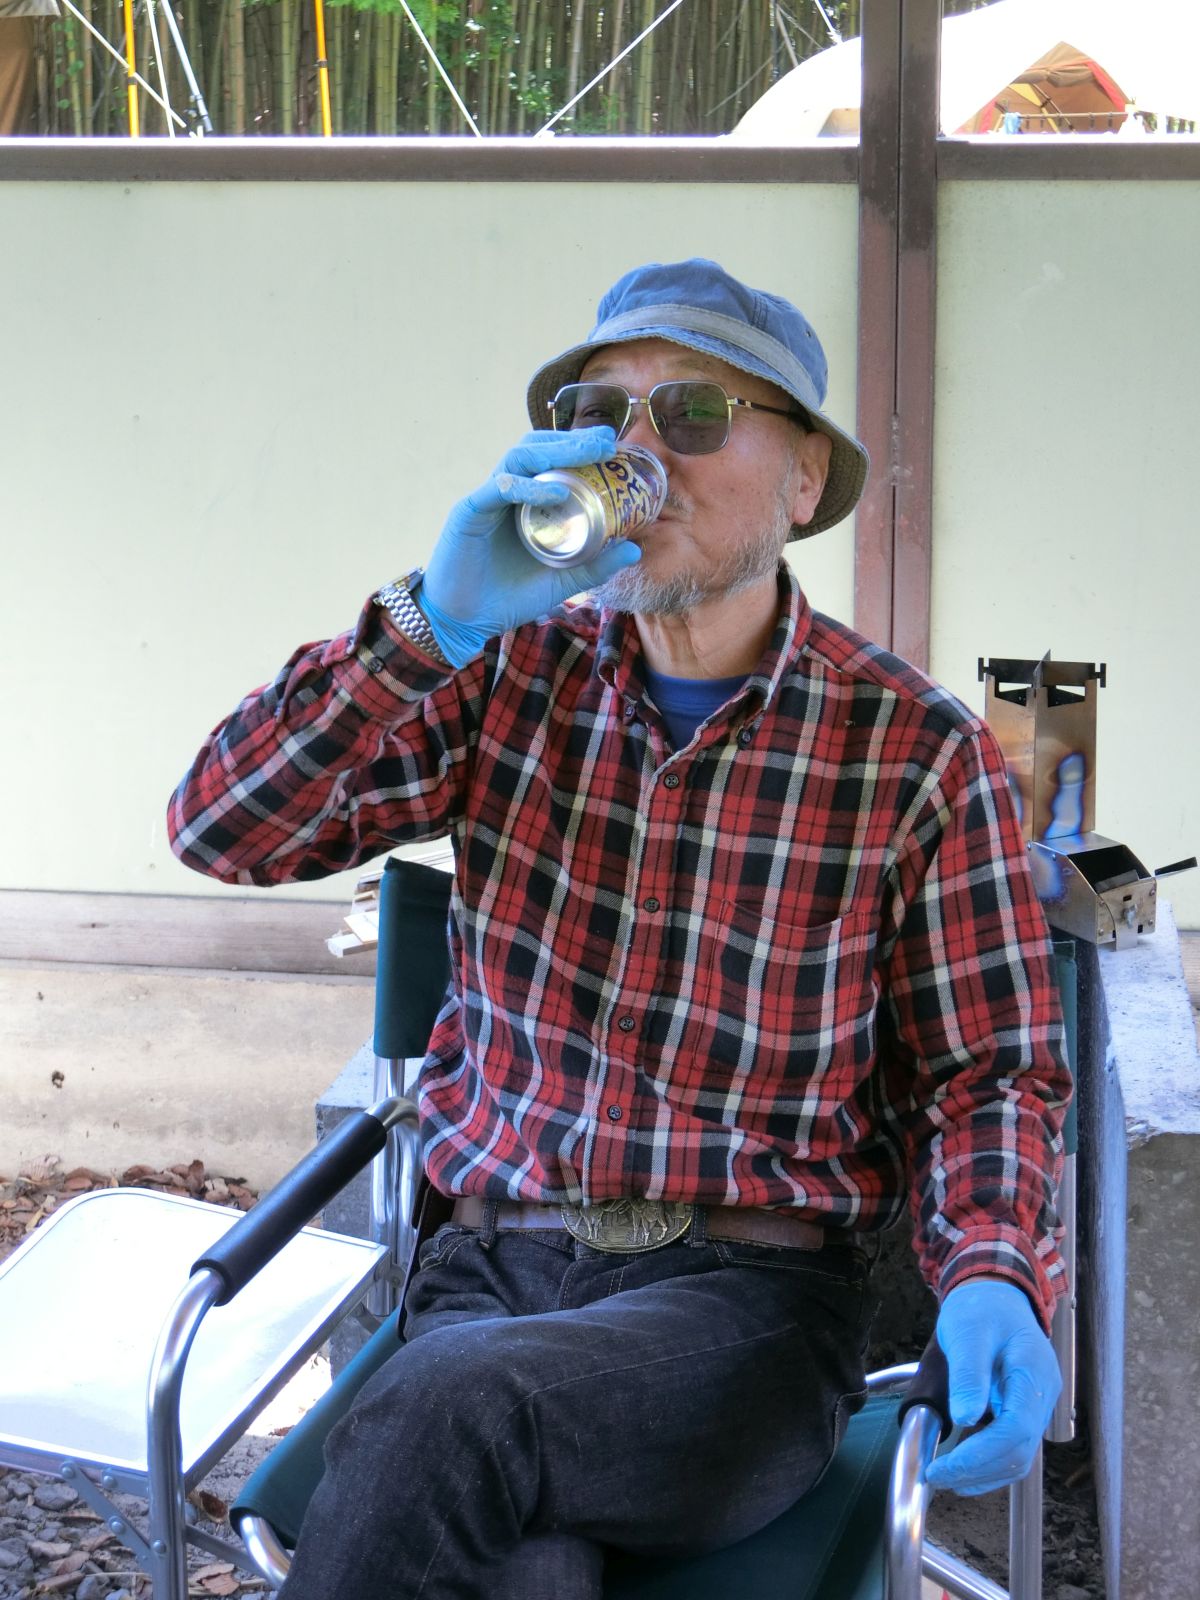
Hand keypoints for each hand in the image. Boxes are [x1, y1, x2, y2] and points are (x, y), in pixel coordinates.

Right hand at [419, 429, 642, 666]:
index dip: (581, 449)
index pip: (553, 462)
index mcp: (527, 503)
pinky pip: (500, 488)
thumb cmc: (508, 598)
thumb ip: (595, 566)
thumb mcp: (562, 582)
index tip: (615, 445)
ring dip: (555, 452)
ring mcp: (487, 499)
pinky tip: (556, 492)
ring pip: (519, 458)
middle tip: (607, 440)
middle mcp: (507, 494)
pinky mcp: (469, 512)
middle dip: (573, 441)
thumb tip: (635, 548)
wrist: (464, 622)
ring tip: (589, 453)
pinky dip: (529, 487)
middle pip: (538, 450)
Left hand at [924, 1279, 1060, 1496]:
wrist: (996, 1295)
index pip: (1016, 1429)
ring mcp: (1036, 1405)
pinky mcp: (1024, 1410)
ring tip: (945, 1477)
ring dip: (984, 1474)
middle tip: (936, 1475)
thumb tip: (965, 1418)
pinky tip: (963, 1467)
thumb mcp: (968, 1332)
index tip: (945, 1467)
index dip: (981, 1455)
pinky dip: (989, 1463)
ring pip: (1019, 1456)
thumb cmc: (982, 1308)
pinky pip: (1012, 1446)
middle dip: (977, 1470)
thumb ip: (969, 1374)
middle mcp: (1043, 1395)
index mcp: (1033, 1373)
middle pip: (1019, 1451)